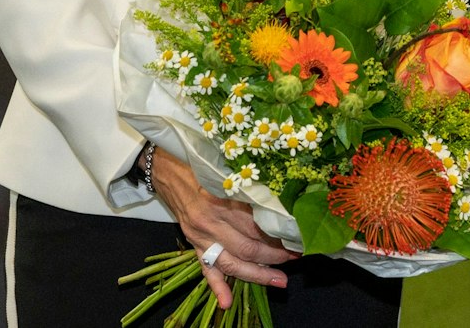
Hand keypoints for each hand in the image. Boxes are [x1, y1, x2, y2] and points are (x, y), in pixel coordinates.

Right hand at [150, 148, 293, 306]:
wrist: (170, 172)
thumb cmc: (206, 167)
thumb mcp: (231, 173)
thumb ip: (252, 190)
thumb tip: (283, 205)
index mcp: (225, 199)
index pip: (258, 224)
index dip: (280, 233)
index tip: (298, 236)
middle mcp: (213, 221)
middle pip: (249, 246)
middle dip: (275, 255)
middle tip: (296, 257)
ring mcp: (202, 236)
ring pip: (232, 262)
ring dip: (257, 273)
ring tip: (278, 280)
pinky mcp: (193, 245)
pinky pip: (206, 269)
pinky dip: (217, 287)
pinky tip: (227, 302)